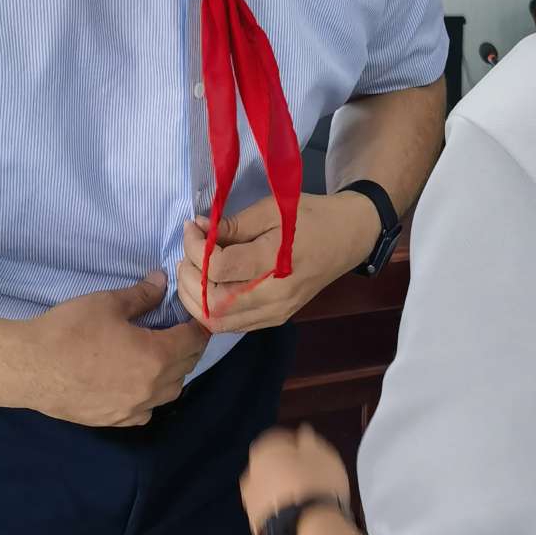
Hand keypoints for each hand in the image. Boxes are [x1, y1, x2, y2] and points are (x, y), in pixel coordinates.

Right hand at [5, 272, 207, 426]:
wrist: (31, 367)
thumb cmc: (69, 331)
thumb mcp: (107, 303)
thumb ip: (141, 295)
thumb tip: (161, 281)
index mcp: (157, 356)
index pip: (193, 341)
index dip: (198, 326)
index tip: (197, 317)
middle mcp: (152, 387)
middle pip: (186, 367)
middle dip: (189, 347)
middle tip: (180, 331)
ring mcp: (134, 408)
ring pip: (170, 392)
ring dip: (173, 374)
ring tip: (161, 357)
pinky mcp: (114, 420)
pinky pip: (146, 412)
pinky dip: (150, 398)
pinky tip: (138, 385)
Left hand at [179, 190, 379, 332]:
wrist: (348, 237)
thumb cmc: (311, 217)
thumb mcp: (272, 209)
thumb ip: (233, 224)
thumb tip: (198, 230)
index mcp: (276, 262)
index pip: (218, 268)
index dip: (194, 249)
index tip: (193, 227)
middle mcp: (275, 296)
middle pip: (212, 303)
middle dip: (189, 278)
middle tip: (187, 253)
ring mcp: (276, 312)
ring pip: (217, 322)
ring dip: (194, 299)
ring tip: (192, 270)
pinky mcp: (275, 319)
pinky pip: (231, 325)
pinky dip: (210, 310)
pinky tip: (207, 287)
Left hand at [241, 424, 351, 534]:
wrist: (306, 530)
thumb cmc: (316, 484)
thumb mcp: (321, 454)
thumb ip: (310, 441)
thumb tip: (304, 432)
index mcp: (262, 452)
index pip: (277, 440)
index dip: (295, 444)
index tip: (312, 451)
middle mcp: (250, 475)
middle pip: (270, 466)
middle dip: (286, 468)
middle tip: (309, 475)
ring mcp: (250, 502)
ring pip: (268, 490)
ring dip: (282, 490)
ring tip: (306, 497)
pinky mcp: (256, 526)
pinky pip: (271, 510)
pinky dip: (281, 509)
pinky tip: (299, 513)